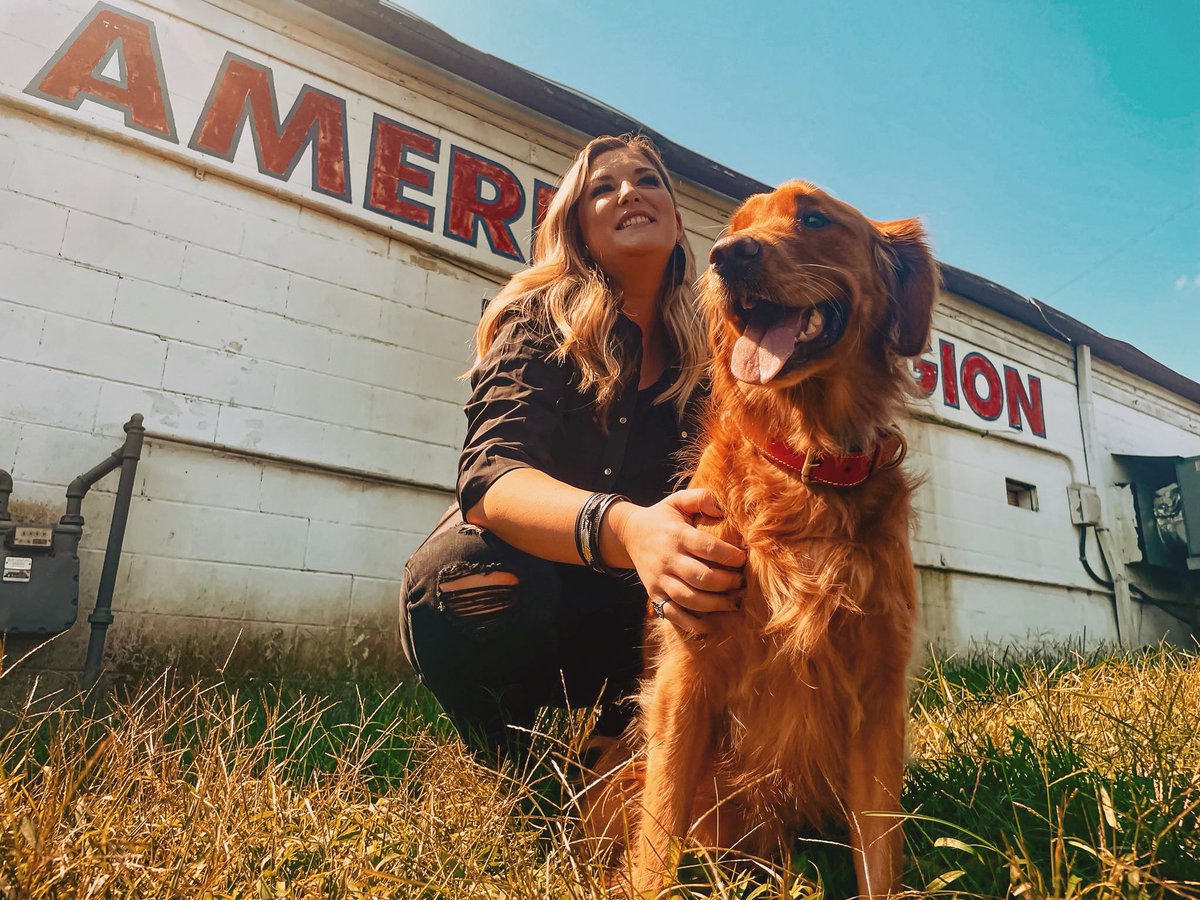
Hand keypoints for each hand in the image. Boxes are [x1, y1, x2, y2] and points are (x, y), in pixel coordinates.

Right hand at [603, 489, 745, 637]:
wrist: (630, 535)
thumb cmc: (663, 518)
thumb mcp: (678, 501)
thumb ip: (701, 498)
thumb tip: (722, 507)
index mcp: (677, 535)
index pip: (707, 548)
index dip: (730, 556)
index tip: (744, 559)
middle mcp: (668, 559)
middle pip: (702, 577)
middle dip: (728, 583)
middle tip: (742, 582)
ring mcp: (660, 580)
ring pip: (690, 599)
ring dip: (716, 604)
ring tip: (733, 602)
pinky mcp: (655, 595)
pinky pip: (673, 614)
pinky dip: (692, 624)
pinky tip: (710, 624)